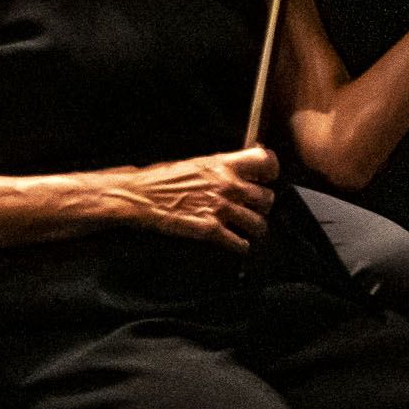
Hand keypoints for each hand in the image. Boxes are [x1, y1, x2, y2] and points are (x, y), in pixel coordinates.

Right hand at [115, 147, 276, 251]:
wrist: (137, 196)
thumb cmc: (157, 179)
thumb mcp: (192, 164)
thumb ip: (218, 167)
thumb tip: (234, 171)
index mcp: (222, 165)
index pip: (266, 162)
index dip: (271, 171)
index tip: (267, 178)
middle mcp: (227, 186)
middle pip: (267, 198)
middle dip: (262, 205)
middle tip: (253, 208)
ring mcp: (220, 209)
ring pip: (259, 224)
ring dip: (254, 228)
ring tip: (248, 230)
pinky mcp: (210, 230)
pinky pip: (240, 243)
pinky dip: (241, 246)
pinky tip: (237, 244)